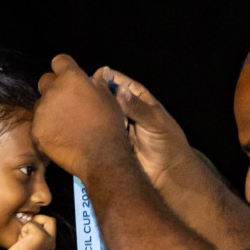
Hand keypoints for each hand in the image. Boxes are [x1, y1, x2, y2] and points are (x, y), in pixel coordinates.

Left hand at [5, 214, 56, 249]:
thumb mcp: (29, 246)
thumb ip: (33, 235)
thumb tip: (27, 220)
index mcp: (50, 246)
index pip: (51, 225)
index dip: (40, 223)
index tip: (29, 232)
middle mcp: (52, 243)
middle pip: (51, 220)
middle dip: (38, 220)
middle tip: (28, 230)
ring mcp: (47, 239)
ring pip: (37, 221)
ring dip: (26, 228)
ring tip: (22, 240)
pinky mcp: (40, 236)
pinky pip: (30, 224)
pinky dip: (23, 230)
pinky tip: (20, 241)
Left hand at [33, 54, 135, 179]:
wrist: (102, 158)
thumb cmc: (109, 126)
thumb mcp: (109, 99)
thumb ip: (98, 84)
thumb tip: (98, 73)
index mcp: (71, 78)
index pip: (59, 61)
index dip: (64, 68)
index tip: (68, 77)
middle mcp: (53, 91)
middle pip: (45, 81)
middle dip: (54, 88)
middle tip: (67, 103)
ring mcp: (42, 111)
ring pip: (41, 104)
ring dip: (50, 109)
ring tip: (66, 124)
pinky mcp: (37, 130)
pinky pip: (38, 124)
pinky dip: (46, 128)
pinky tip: (61, 136)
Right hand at [95, 67, 192, 188]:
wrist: (168, 172)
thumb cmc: (168, 142)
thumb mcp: (155, 122)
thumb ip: (137, 107)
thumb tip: (120, 90)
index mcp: (140, 99)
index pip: (122, 84)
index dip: (109, 79)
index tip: (94, 76)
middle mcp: (128, 111)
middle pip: (109, 98)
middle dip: (98, 96)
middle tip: (83, 96)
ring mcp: (120, 126)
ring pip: (104, 115)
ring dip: (95, 115)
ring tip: (81, 112)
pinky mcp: (114, 141)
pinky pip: (102, 133)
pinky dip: (95, 131)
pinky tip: (84, 129)